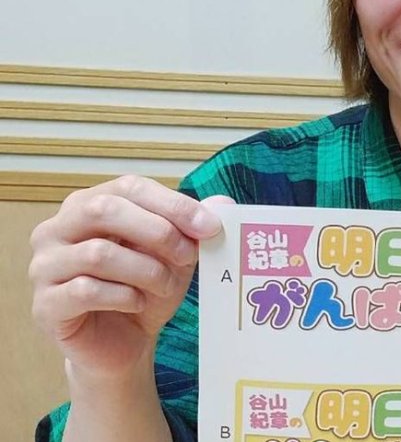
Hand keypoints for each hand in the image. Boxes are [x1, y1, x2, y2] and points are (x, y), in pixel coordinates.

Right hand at [29, 175, 232, 380]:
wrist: (124, 344)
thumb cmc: (145, 290)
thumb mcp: (176, 255)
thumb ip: (195, 227)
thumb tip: (224, 202)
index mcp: (88, 205)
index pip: (128, 187)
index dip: (172, 204)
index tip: (209, 226)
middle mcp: (56, 230)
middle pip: (104, 210)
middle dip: (157, 232)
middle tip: (189, 256)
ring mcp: (44, 266)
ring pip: (98, 253)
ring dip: (145, 270)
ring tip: (165, 285)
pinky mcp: (45, 304)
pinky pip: (86, 290)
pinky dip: (123, 297)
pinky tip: (137, 304)